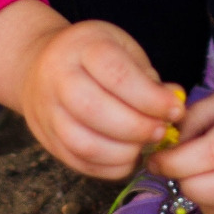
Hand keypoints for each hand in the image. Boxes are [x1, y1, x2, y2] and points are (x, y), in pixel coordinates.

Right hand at [0, 0, 183, 180]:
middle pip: (94, 109)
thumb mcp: (121, 49)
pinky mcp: (46, 139)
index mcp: (82, 47)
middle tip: (161, 132)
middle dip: (136, 127)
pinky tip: (128, 158)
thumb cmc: (91, 56)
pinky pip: (78, 162)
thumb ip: (147, 77)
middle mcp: (57, 77)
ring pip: (83, 142)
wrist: (37, 64)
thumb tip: (174, 103)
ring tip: (144, 147)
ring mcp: (47, 111)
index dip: (150, 98)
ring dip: (122, 152)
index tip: (175, 110)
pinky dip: (108, 167)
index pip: (116, 74)